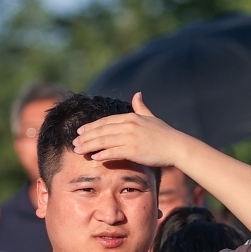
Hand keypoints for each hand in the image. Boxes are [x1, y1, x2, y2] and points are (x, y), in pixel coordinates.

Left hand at [71, 92, 189, 169]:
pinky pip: (113, 152)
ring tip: (78, 150)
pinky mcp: (133, 150)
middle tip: (74, 143)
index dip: (91, 127)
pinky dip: (102, 154)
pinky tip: (93, 157)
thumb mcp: (151, 117)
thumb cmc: (164, 134)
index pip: (106, 122)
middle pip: (101, 131)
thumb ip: (141, 107)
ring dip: (89, 146)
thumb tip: (137, 94)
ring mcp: (130, 138)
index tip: (80, 131)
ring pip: (104, 141)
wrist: (176, 146)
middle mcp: (129, 126)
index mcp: (131, 117)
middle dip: (85, 137)